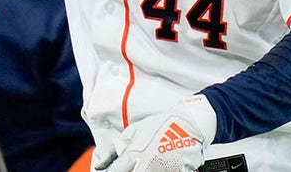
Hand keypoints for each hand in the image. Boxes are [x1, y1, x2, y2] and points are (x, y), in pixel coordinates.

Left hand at [94, 95, 215, 171]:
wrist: (189, 123)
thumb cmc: (160, 124)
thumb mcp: (134, 130)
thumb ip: (119, 148)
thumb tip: (101, 164)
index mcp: (135, 154)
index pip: (115, 171)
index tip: (110, 171)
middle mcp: (148, 164)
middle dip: (129, 171)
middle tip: (132, 165)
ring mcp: (163, 170)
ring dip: (145, 169)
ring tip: (150, 160)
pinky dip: (161, 169)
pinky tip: (161, 162)